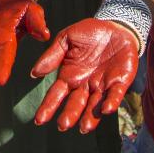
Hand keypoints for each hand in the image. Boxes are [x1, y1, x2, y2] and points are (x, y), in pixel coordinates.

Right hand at [31, 18, 138, 132]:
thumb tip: (34, 73)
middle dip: (70, 115)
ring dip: (90, 117)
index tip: (39, 120)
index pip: (56, 94)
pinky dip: (111, 102)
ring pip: (95, 105)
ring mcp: (102, 85)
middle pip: (75, 103)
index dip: (48, 106)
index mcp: (70, 76)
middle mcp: (85, 85)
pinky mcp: (119, 81)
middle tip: (63, 125)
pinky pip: (115, 94)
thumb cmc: (89, 33)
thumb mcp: (66, 39)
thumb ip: (52, 55)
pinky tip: (106, 109)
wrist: (115, 26)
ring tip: (84, 127)